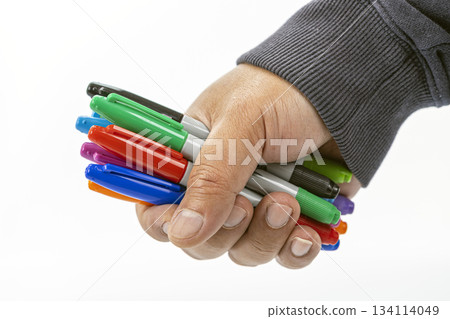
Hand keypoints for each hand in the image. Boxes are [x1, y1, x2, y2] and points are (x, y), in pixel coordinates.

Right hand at [136, 64, 360, 267]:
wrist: (343, 93)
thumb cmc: (285, 92)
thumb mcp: (241, 124)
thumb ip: (211, 176)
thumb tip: (183, 232)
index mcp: (194, 158)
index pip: (159, 203)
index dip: (166, 222)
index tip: (185, 223)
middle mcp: (220, 187)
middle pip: (201, 240)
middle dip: (226, 231)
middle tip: (247, 204)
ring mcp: (256, 205)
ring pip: (243, 251)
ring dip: (266, 236)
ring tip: (289, 202)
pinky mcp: (290, 218)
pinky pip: (283, 254)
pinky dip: (296, 250)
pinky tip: (308, 233)